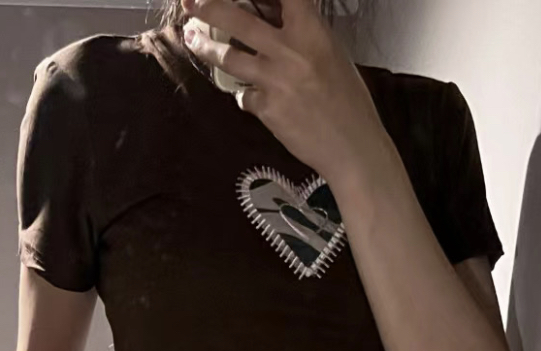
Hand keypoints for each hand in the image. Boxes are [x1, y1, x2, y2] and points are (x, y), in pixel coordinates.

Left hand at [181, 0, 378, 183]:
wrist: (351, 146)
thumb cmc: (348, 99)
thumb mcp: (331, 52)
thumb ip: (302, 32)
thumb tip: (272, 14)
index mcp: (311, 30)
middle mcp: (289, 51)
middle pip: (236, 20)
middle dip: (207, 7)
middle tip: (189, 2)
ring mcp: (274, 80)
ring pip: (228, 57)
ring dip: (205, 46)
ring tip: (193, 38)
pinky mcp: (266, 109)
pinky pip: (243, 95)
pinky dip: (242, 93)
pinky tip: (246, 94)